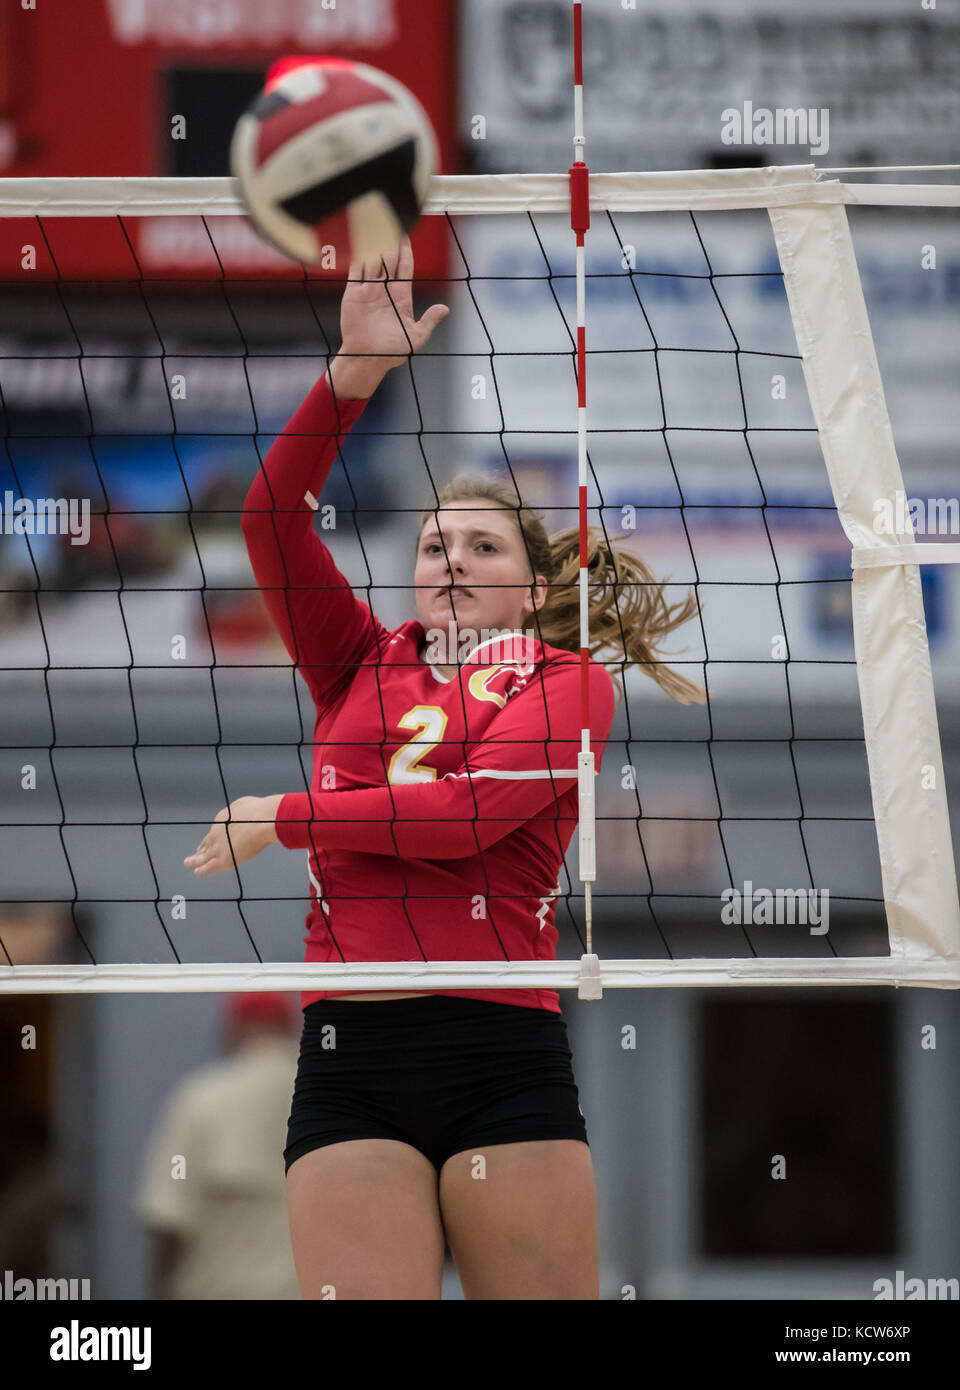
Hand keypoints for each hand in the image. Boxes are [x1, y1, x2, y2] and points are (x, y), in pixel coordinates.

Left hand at [184, 795, 283, 876]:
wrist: (263, 821)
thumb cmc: (260, 812)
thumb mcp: (247, 805)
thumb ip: (241, 812)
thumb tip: (245, 813)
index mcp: (221, 820)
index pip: (213, 833)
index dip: (210, 839)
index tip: (208, 842)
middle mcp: (216, 834)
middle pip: (205, 843)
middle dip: (200, 849)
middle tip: (195, 852)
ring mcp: (217, 847)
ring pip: (202, 856)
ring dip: (194, 860)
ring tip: (188, 863)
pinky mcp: (222, 860)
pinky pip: (208, 868)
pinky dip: (201, 870)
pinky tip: (197, 872)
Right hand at [339, 234, 448, 370]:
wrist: (367, 359)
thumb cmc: (393, 352)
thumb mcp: (416, 337)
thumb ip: (429, 321)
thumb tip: (445, 309)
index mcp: (401, 296)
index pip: (404, 267)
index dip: (405, 251)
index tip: (406, 235)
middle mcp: (385, 290)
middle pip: (388, 259)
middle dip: (390, 242)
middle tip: (392, 220)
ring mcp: (369, 290)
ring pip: (372, 261)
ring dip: (374, 245)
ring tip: (376, 225)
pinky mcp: (353, 294)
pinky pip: (355, 271)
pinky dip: (357, 257)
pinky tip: (359, 242)